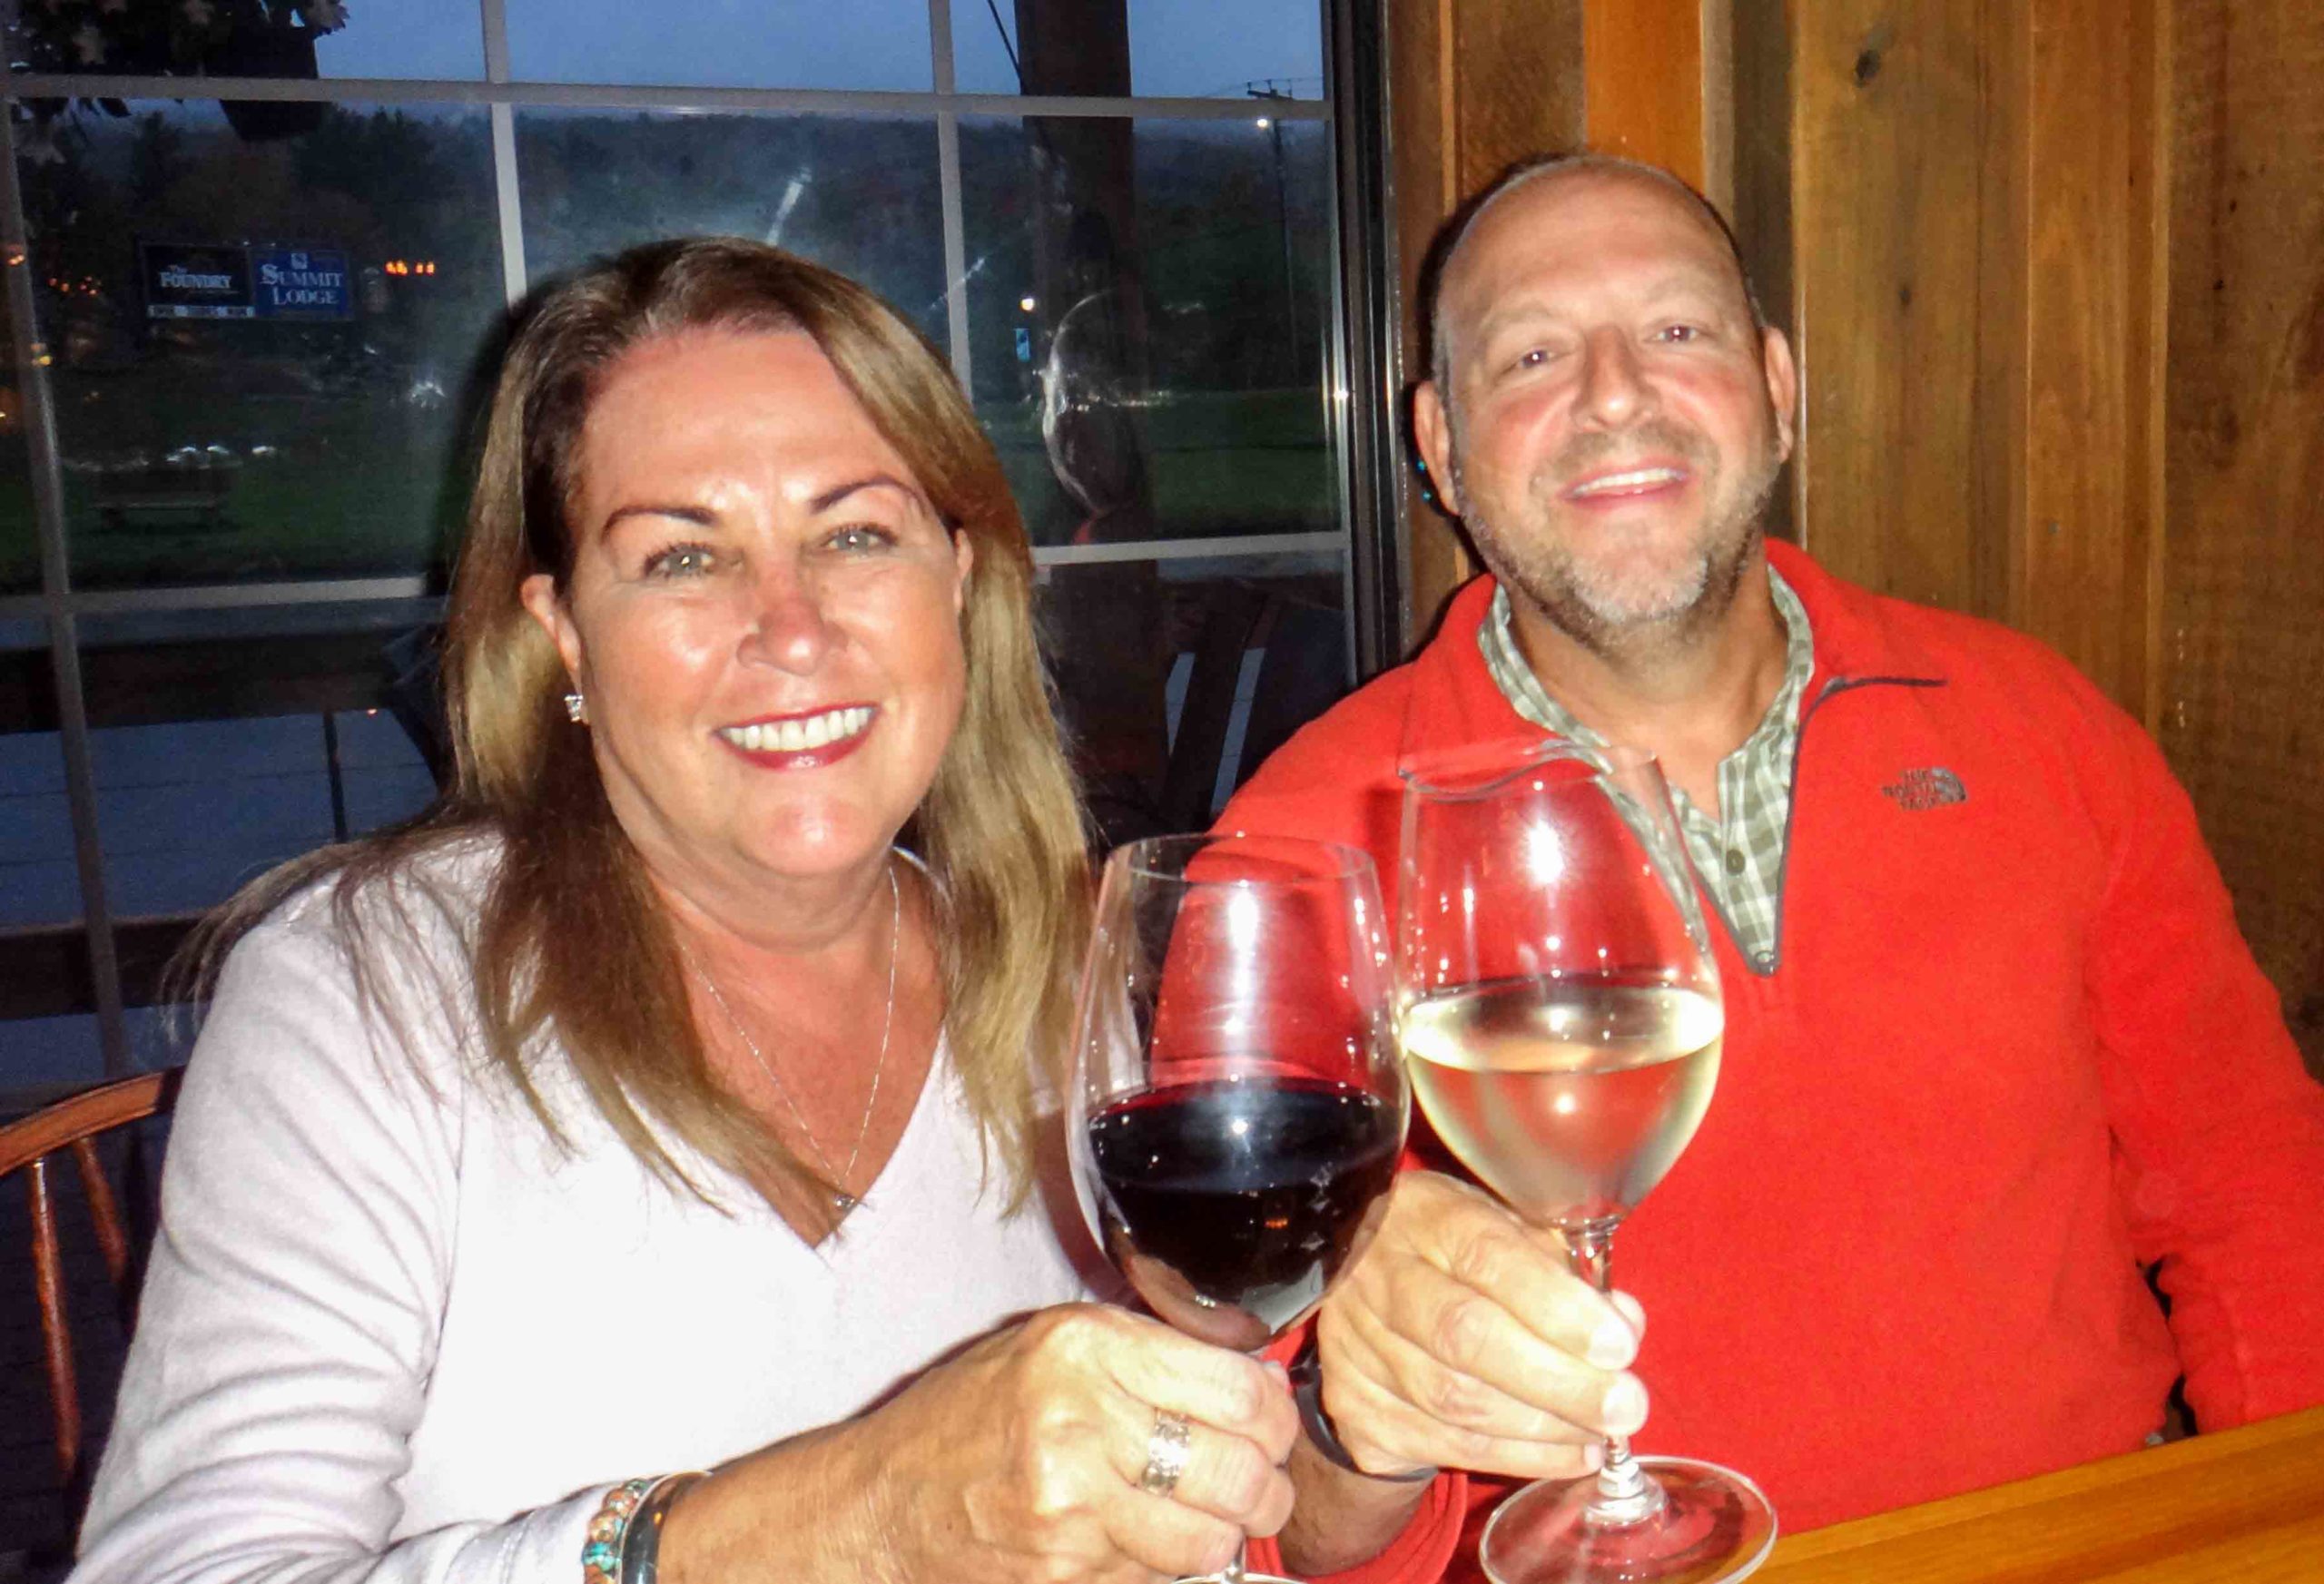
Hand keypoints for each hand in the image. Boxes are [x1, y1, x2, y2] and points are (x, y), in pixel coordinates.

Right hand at [667, 1303, 1297, 1583]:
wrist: (880, 1503)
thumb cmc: (970, 1418)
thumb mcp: (1053, 1350)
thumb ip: (1151, 1357)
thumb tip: (1259, 1385)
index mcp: (1085, 1346)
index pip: (1238, 1389)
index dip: (1272, 1418)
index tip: (1268, 1428)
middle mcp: (1080, 1416)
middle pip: (1240, 1469)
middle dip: (1264, 1488)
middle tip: (1258, 1487)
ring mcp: (1071, 1501)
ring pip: (1211, 1538)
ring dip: (1223, 1536)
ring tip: (1206, 1519)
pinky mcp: (1064, 1568)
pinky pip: (1156, 1575)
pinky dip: (1162, 1566)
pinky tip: (1134, 1540)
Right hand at [1311, 1171, 1647, 1480]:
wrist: (1354, 1287)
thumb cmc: (1450, 1251)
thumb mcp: (1503, 1229)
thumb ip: (1563, 1268)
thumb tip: (1623, 1321)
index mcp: (1422, 1216)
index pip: (1487, 1257)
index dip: (1556, 1306)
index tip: (1618, 1345)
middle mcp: (1376, 1277)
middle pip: (1465, 1337)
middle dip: (1558, 1381)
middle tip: (1625, 1407)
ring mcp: (1354, 1344)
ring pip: (1454, 1402)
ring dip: (1544, 1428)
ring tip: (1601, 1433)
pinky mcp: (1353, 1404)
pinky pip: (1442, 1444)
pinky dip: (1517, 1457)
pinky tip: (1566, 1453)